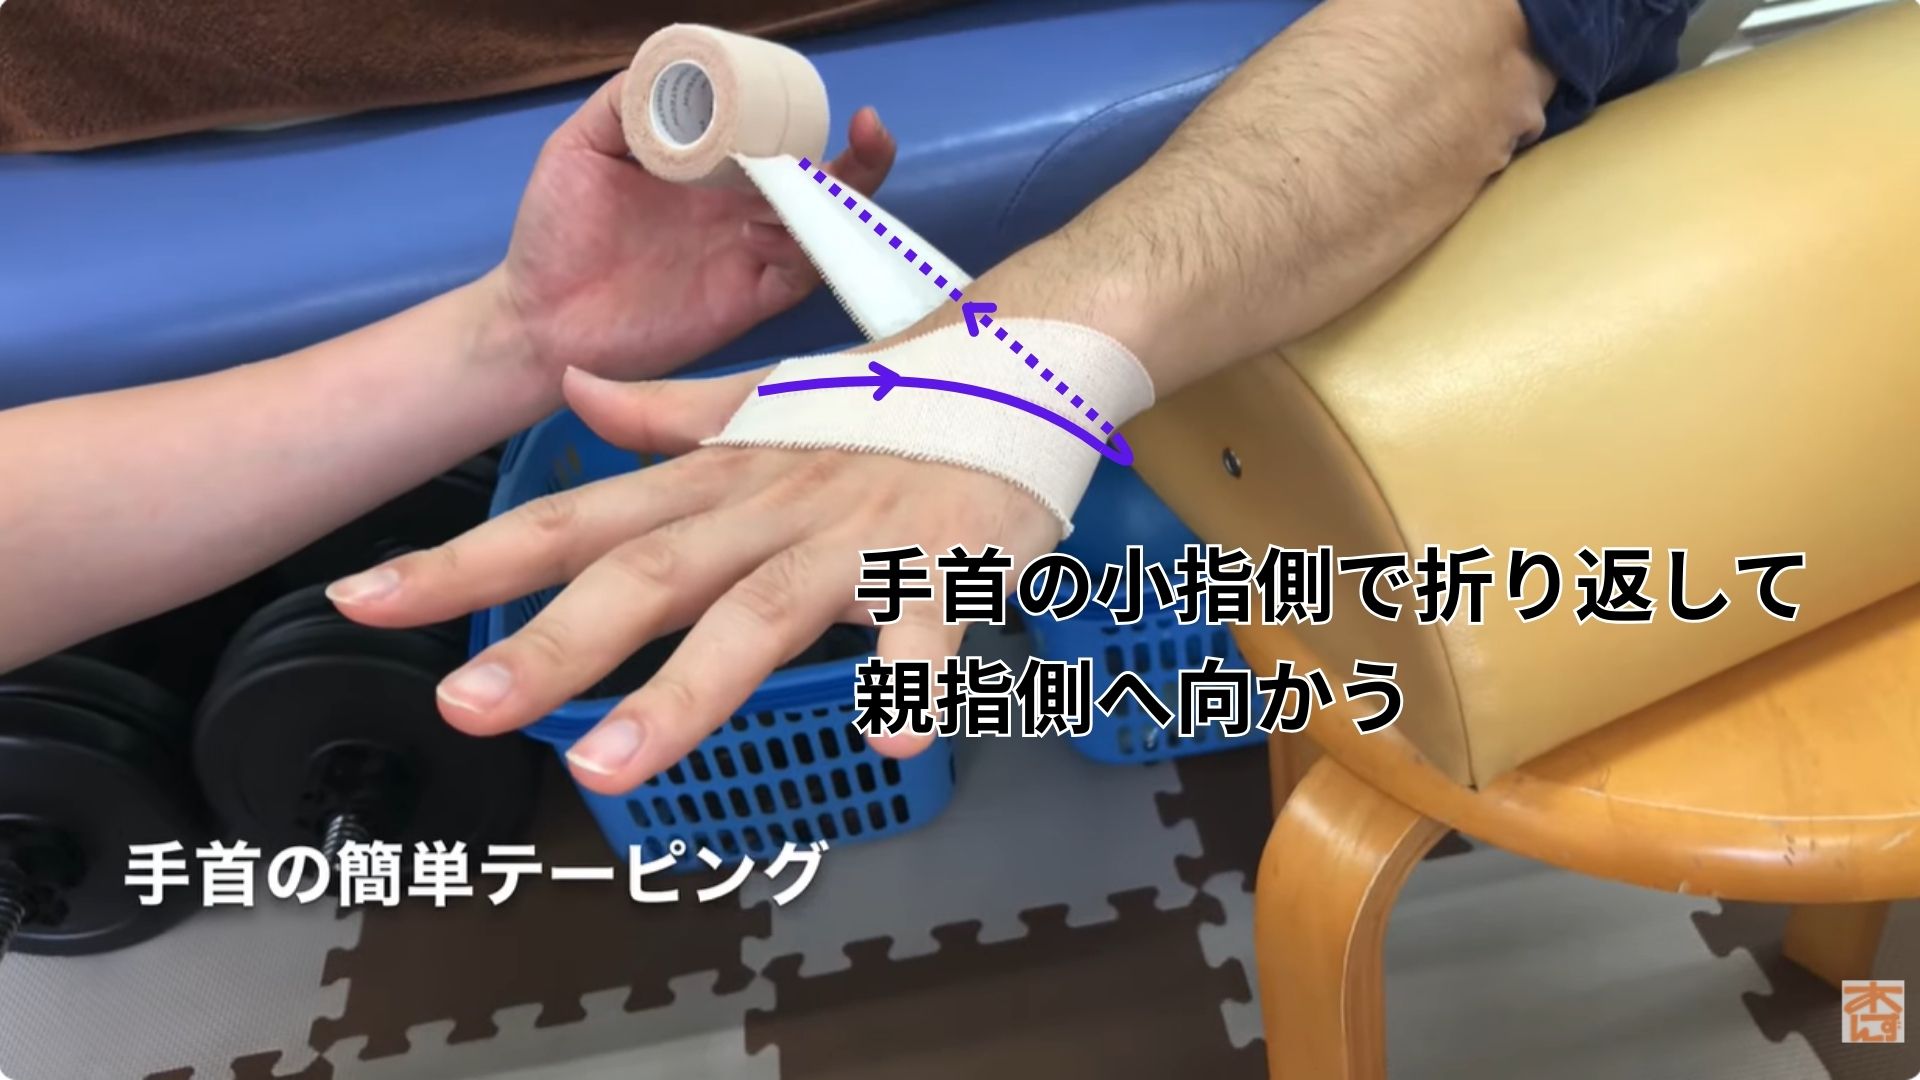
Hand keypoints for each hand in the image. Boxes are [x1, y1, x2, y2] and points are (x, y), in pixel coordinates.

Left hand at [329, 366, 1058, 793]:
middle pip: (648, 575)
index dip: (469, 561)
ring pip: (762, 613)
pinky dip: (912, 677)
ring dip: (685, 690)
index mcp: (718, 478)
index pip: (577, 519)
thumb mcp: (768, 407)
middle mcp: (768, 507)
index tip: (362, 597)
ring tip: (604, 769)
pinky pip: (929, 627)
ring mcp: (856, 537)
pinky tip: (892, 738)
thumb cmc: (884, 405)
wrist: (1023, 355)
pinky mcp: (947, 563)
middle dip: (550, 644)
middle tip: (458, 709)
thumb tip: (574, 396)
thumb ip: (670, 417)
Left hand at [483, 72, 895, 383]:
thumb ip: (622, 105)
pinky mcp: (744, 302)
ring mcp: (746, 257)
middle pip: (820, 183)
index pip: (776, 140)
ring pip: (820, 228)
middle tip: (870, 131)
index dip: (806, 120)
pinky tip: (771, 231)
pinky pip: (795, 276)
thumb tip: (667, 68)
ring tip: (827, 178)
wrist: (537, 319)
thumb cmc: (556, 235)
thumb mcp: (581, 147)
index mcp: (711, 173)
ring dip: (837, 202)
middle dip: (857, 160)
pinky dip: (801, 252)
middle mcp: (739, 211)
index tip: (817, 99)